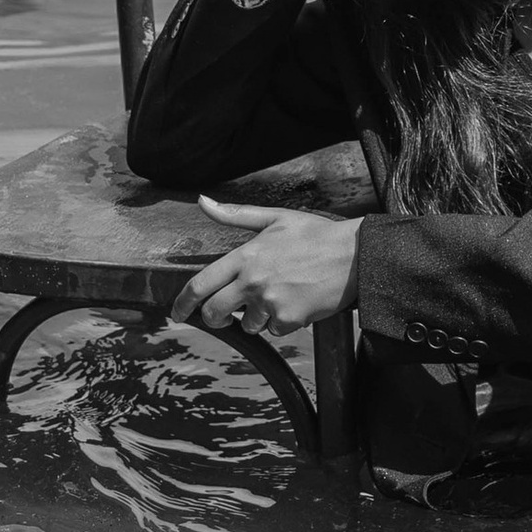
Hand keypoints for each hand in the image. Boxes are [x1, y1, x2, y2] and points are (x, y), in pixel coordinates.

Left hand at [174, 202, 359, 337]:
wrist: (354, 255)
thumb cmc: (315, 234)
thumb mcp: (274, 218)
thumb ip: (235, 214)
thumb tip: (203, 201)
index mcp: (245, 256)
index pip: (200, 284)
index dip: (182, 303)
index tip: (177, 314)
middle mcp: (253, 281)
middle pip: (215, 313)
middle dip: (215, 319)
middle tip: (224, 316)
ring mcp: (270, 302)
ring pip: (247, 325)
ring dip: (257, 318)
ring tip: (279, 296)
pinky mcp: (289, 319)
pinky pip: (274, 330)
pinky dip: (282, 322)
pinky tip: (296, 303)